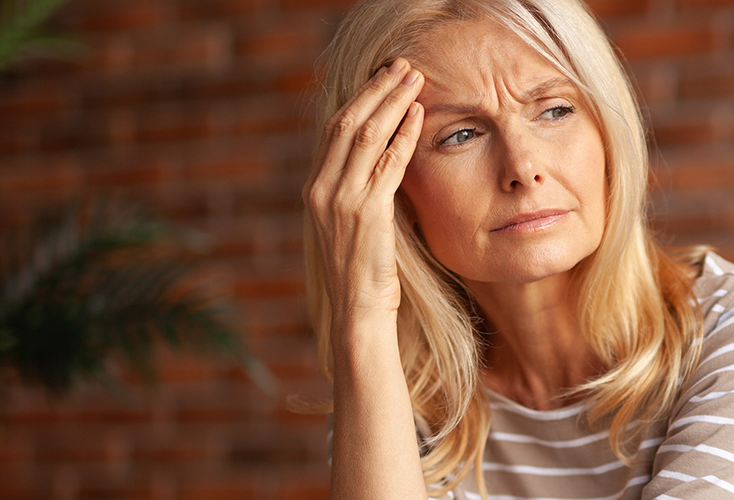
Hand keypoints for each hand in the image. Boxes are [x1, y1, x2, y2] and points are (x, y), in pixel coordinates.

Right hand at [304, 58, 424, 327]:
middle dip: (376, 89)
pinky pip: (386, 165)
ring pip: (364, 136)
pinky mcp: (365, 214)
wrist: (358, 311)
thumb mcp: (353, 223)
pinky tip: (417, 117)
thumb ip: (360, 190)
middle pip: (346, 123)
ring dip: (392, 103)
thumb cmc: (363, 270)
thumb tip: (384, 159)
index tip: (383, 77)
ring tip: (414, 80)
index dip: (361, 98)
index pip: (335, 129)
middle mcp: (322, 189)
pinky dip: (402, 137)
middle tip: (402, 66)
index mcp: (316, 188)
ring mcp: (340, 201)